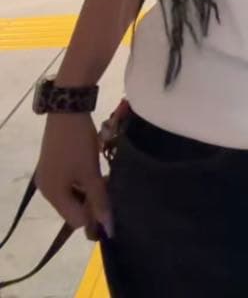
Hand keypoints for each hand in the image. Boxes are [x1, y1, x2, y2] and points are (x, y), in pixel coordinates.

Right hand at [35, 112, 113, 242]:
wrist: (67, 109)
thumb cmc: (78, 143)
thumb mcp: (90, 172)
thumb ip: (99, 199)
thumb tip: (108, 227)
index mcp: (53, 194)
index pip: (75, 221)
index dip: (95, 219)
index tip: (111, 208)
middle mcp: (46, 189)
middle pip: (72, 209)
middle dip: (91, 204)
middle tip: (108, 191)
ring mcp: (48, 175)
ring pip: (71, 195)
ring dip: (87, 192)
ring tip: (103, 181)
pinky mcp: (52, 164)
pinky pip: (68, 183)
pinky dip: (81, 182)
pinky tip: (93, 173)